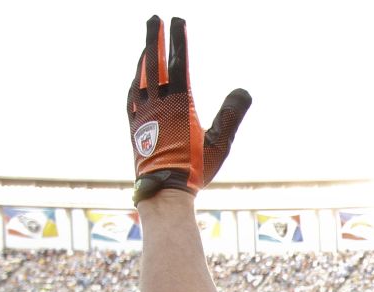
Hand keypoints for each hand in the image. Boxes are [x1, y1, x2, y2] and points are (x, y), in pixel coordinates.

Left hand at [127, 16, 250, 203]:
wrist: (164, 189)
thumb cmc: (195, 168)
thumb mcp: (220, 143)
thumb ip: (231, 115)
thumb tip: (243, 90)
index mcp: (179, 104)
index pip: (178, 63)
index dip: (177, 40)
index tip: (177, 20)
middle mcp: (157, 104)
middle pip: (154, 64)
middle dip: (154, 39)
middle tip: (154, 18)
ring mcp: (143, 115)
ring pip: (140, 78)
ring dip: (143, 57)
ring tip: (147, 44)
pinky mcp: (134, 127)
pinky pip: (131, 98)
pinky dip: (134, 82)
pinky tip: (136, 79)